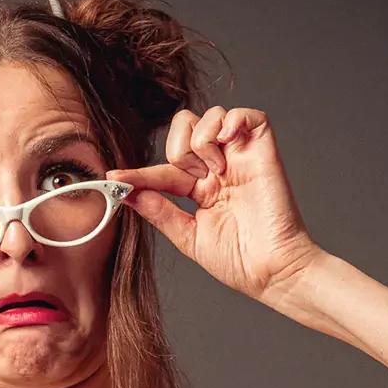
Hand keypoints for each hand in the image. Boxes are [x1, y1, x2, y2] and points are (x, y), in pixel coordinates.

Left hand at [106, 106, 324, 302]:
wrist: (272, 272)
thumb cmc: (239, 262)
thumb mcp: (188, 237)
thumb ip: (159, 212)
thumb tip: (127, 193)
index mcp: (201, 189)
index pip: (163, 168)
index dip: (138, 173)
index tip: (114, 178)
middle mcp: (219, 169)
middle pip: (184, 126)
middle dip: (178, 149)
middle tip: (193, 179)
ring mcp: (241, 158)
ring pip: (211, 115)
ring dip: (203, 139)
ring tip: (216, 170)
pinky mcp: (263, 152)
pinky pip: (247, 115)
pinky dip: (232, 119)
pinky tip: (226, 144)